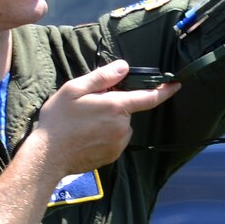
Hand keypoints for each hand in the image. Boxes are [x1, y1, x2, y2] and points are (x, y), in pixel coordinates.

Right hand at [30, 62, 179, 175]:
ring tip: (85, 125)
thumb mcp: (74, 89)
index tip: (176, 84)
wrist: (47, 156)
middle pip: (127, 111)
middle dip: (114, 106)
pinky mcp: (112, 156)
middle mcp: (122, 126)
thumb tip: (124, 67)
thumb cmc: (58, 120)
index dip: (165, 90)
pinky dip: (105, 136)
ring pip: (121, 126)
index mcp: (116, 106)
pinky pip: (115, 140)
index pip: (149, 97)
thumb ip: (102, 77)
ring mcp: (118, 143)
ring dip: (110, 122)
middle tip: (89, 108)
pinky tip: (86, 137)